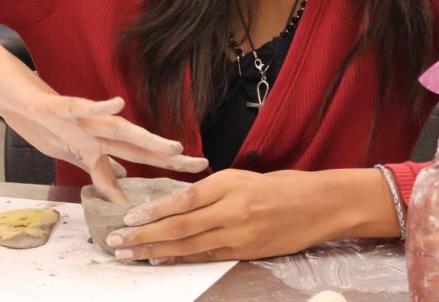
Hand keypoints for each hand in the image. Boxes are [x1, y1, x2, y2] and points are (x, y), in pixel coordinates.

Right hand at [0, 37, 207, 201]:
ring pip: (116, 129)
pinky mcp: (55, 107)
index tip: (193, 178)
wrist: (9, 90)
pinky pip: (78, 108)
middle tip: (199, 163)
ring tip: (170, 147)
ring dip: (144, 139)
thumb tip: (122, 178)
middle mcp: (94, 129)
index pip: (137, 158)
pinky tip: (115, 103)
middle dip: (167, 157)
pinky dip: (97, 107)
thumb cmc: (39, 120)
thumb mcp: (70, 151)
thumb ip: (98, 164)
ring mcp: (77, 119)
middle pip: (136, 145)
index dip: (163, 169)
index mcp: (98, 141)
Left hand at [104, 169, 350, 262]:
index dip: (155, 210)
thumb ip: (212, 189)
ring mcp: (240, 234)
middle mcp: (233, 209)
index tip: (130, 216)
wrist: (321, 205)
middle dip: (145, 235)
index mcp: (231, 183)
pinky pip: (207, 256)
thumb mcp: (244, 177)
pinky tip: (161, 260)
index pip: (184, 198)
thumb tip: (176, 201)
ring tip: (130, 254)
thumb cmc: (283, 186)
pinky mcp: (246, 251)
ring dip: (156, 251)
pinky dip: (181, 259)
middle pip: (181, 226)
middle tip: (117, 240)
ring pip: (190, 246)